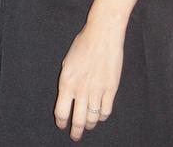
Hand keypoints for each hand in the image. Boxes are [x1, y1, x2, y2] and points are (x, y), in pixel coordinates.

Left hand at [55, 21, 123, 140]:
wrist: (102, 36)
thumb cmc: (82, 45)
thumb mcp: (67, 62)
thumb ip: (67, 80)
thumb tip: (68, 94)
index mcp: (66, 82)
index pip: (61, 111)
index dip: (61, 122)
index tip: (61, 125)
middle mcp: (80, 90)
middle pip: (77, 120)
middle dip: (75, 131)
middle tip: (75, 136)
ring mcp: (97, 91)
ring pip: (92, 118)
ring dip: (89, 125)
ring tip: (87, 126)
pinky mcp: (111, 90)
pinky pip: (105, 111)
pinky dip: (101, 116)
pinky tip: (99, 116)